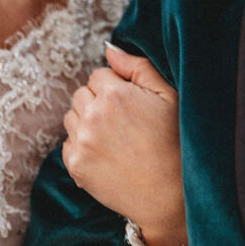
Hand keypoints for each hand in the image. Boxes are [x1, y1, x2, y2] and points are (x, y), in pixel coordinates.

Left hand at [63, 44, 186, 245]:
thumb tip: (109, 49)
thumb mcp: (168, 96)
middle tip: (124, 125)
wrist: (170, 196)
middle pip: (81, 95)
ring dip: (87, 124)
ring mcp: (81, 143)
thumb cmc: (176, 143)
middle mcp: (92, 116)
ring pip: (72, 119)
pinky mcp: (76, 167)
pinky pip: (68, 145)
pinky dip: (82, 148)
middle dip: (98, 104)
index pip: (98, 76)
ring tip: (115, 141)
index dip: (117, 89)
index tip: (133, 107)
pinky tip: (107, 157)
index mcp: (113, 94)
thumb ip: (137, 67)